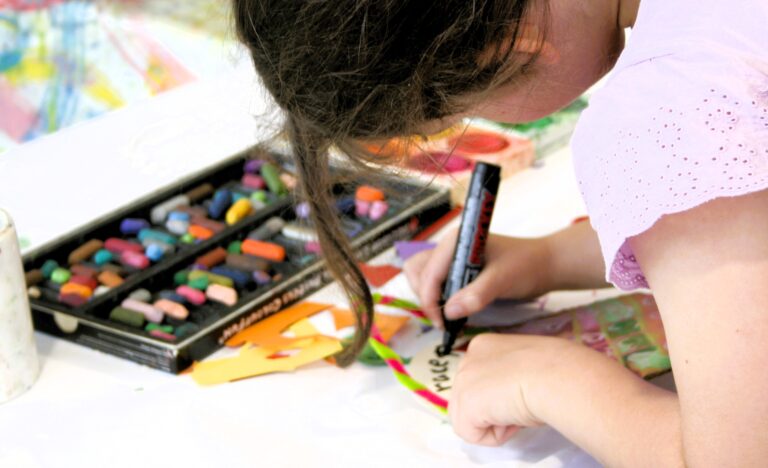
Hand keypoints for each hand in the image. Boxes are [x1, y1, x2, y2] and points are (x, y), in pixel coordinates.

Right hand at [403, 229, 551, 326]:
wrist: (545, 264)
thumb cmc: (526, 266)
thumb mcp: (503, 280)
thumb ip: (477, 294)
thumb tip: (449, 312)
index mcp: (456, 242)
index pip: (429, 272)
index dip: (430, 299)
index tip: (442, 323)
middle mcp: (449, 247)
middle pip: (417, 271)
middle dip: (425, 297)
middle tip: (443, 320)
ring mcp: (452, 257)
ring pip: (422, 276)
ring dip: (428, 298)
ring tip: (447, 316)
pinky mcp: (456, 268)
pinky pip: (435, 282)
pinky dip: (437, 297)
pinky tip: (453, 310)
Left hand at [449, 333, 579, 445]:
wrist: (554, 375)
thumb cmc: (554, 369)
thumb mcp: (527, 366)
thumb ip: (510, 376)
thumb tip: (511, 397)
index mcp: (484, 346)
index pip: (481, 381)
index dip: (503, 395)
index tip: (524, 393)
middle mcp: (467, 359)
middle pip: (471, 399)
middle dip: (494, 409)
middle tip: (522, 405)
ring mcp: (462, 381)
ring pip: (469, 419)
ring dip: (495, 423)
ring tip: (518, 411)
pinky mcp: (463, 405)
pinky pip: (472, 434)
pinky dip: (495, 436)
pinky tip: (512, 419)